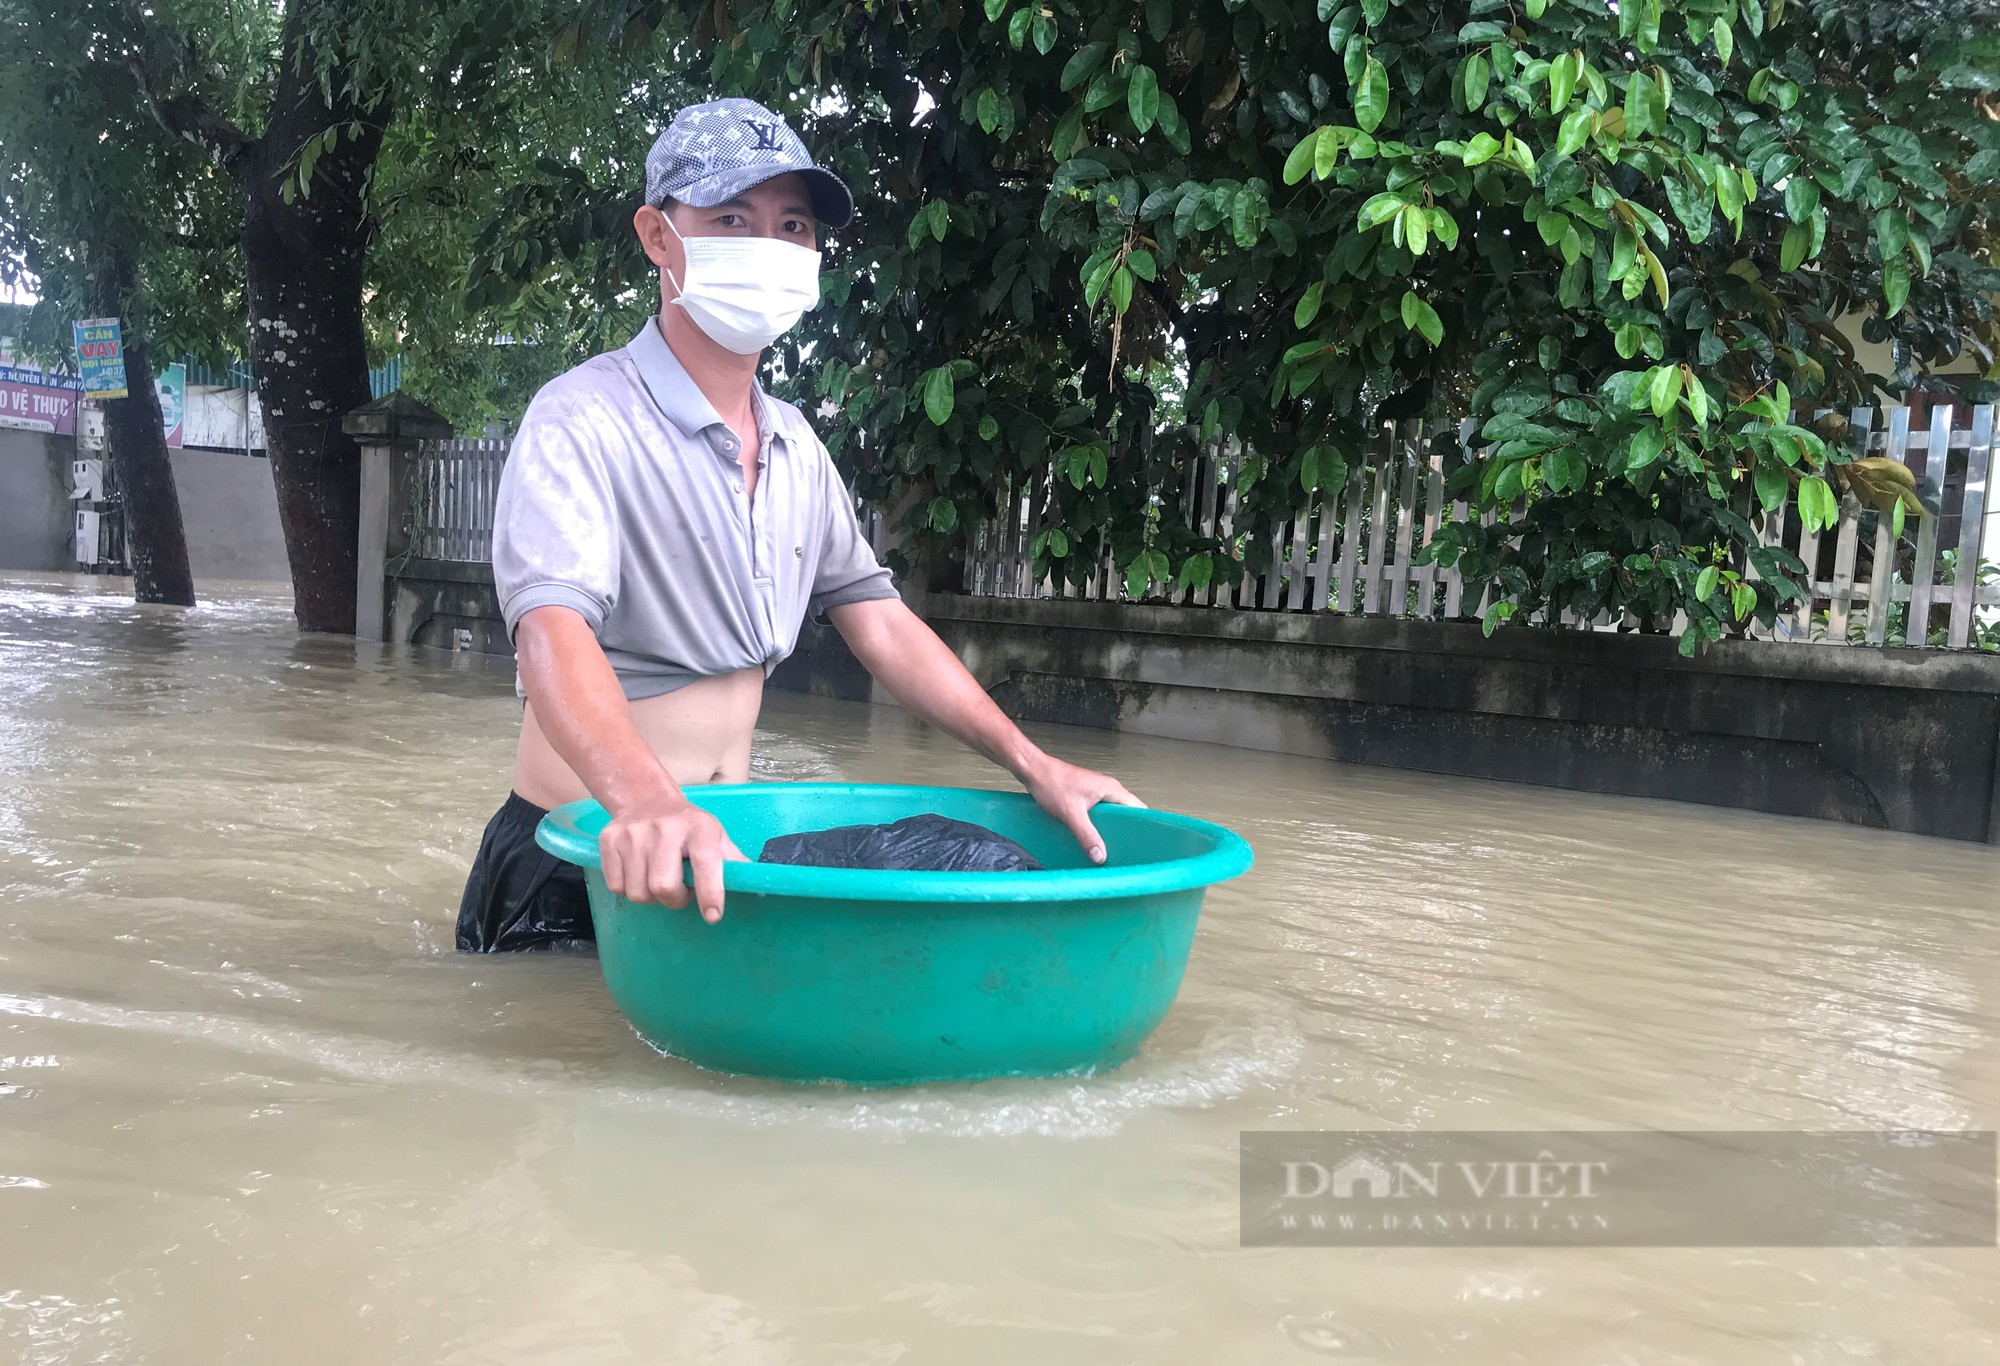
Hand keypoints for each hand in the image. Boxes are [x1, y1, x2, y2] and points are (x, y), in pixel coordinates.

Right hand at [598, 791, 747, 922]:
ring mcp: (634, 832)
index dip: (710, 893)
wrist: (646, 799)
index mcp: (700, 828)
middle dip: (674, 899)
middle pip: (663, 887)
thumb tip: (763, 887)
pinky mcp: (609, 838)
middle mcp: (665, 827)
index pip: (707, 863)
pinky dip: (627, 888)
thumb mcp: (716, 838)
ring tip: (658, 879)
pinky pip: (615, 886)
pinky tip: (638, 871)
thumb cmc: (690, 828)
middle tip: (678, 891)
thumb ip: (734, 863)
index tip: (712, 915)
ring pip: (637, 892)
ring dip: (650, 897)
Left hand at [1021, 755, 1145, 864]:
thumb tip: (1100, 856)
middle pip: (1125, 814)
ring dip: (1109, 831)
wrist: (1033, 770)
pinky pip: (1098, 815)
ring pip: (1110, 816)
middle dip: (1125, 832)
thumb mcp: (1071, 813)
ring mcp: (1096, 793)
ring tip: (1108, 850)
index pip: (1138, 808)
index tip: (1143, 844)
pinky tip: (1091, 839)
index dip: (1143, 825)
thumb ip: (1087, 835)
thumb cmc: (1052, 783)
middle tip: (1125, 853)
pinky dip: (1097, 827)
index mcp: (1112, 789)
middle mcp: (1108, 790)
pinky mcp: (1085, 798)